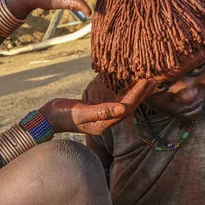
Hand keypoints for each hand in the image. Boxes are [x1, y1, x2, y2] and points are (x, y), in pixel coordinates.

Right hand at [40, 79, 156, 135]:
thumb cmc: (62, 114)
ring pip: (125, 104)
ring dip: (137, 94)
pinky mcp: (98, 110)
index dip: (137, 95)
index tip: (147, 81)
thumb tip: (122, 108)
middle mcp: (106, 121)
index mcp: (104, 123)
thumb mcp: (81, 112)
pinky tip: (131, 86)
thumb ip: (101, 111)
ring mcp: (103, 116)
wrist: (49, 117)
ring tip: (149, 82)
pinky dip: (125, 93)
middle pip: (129, 107)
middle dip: (142, 94)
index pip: (126, 108)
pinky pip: (116, 101)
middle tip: (155, 80)